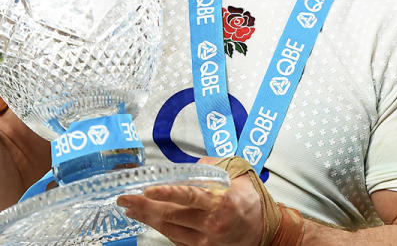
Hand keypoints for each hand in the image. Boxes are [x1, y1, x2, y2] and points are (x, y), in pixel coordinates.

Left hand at [117, 156, 264, 245]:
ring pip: (168, 228)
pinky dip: (159, 227)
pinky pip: (174, 237)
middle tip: (125, 198)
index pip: (190, 196)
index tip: (149, 189)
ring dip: (146, 217)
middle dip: (145, 206)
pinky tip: (149, 219)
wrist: (264, 230)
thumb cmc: (251, 202)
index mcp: (222, 202)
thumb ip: (215, 167)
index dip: (167, 193)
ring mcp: (206, 238)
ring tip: (131, 208)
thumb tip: (190, 165)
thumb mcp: (240, 177)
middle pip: (172, 214)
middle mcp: (212, 222)